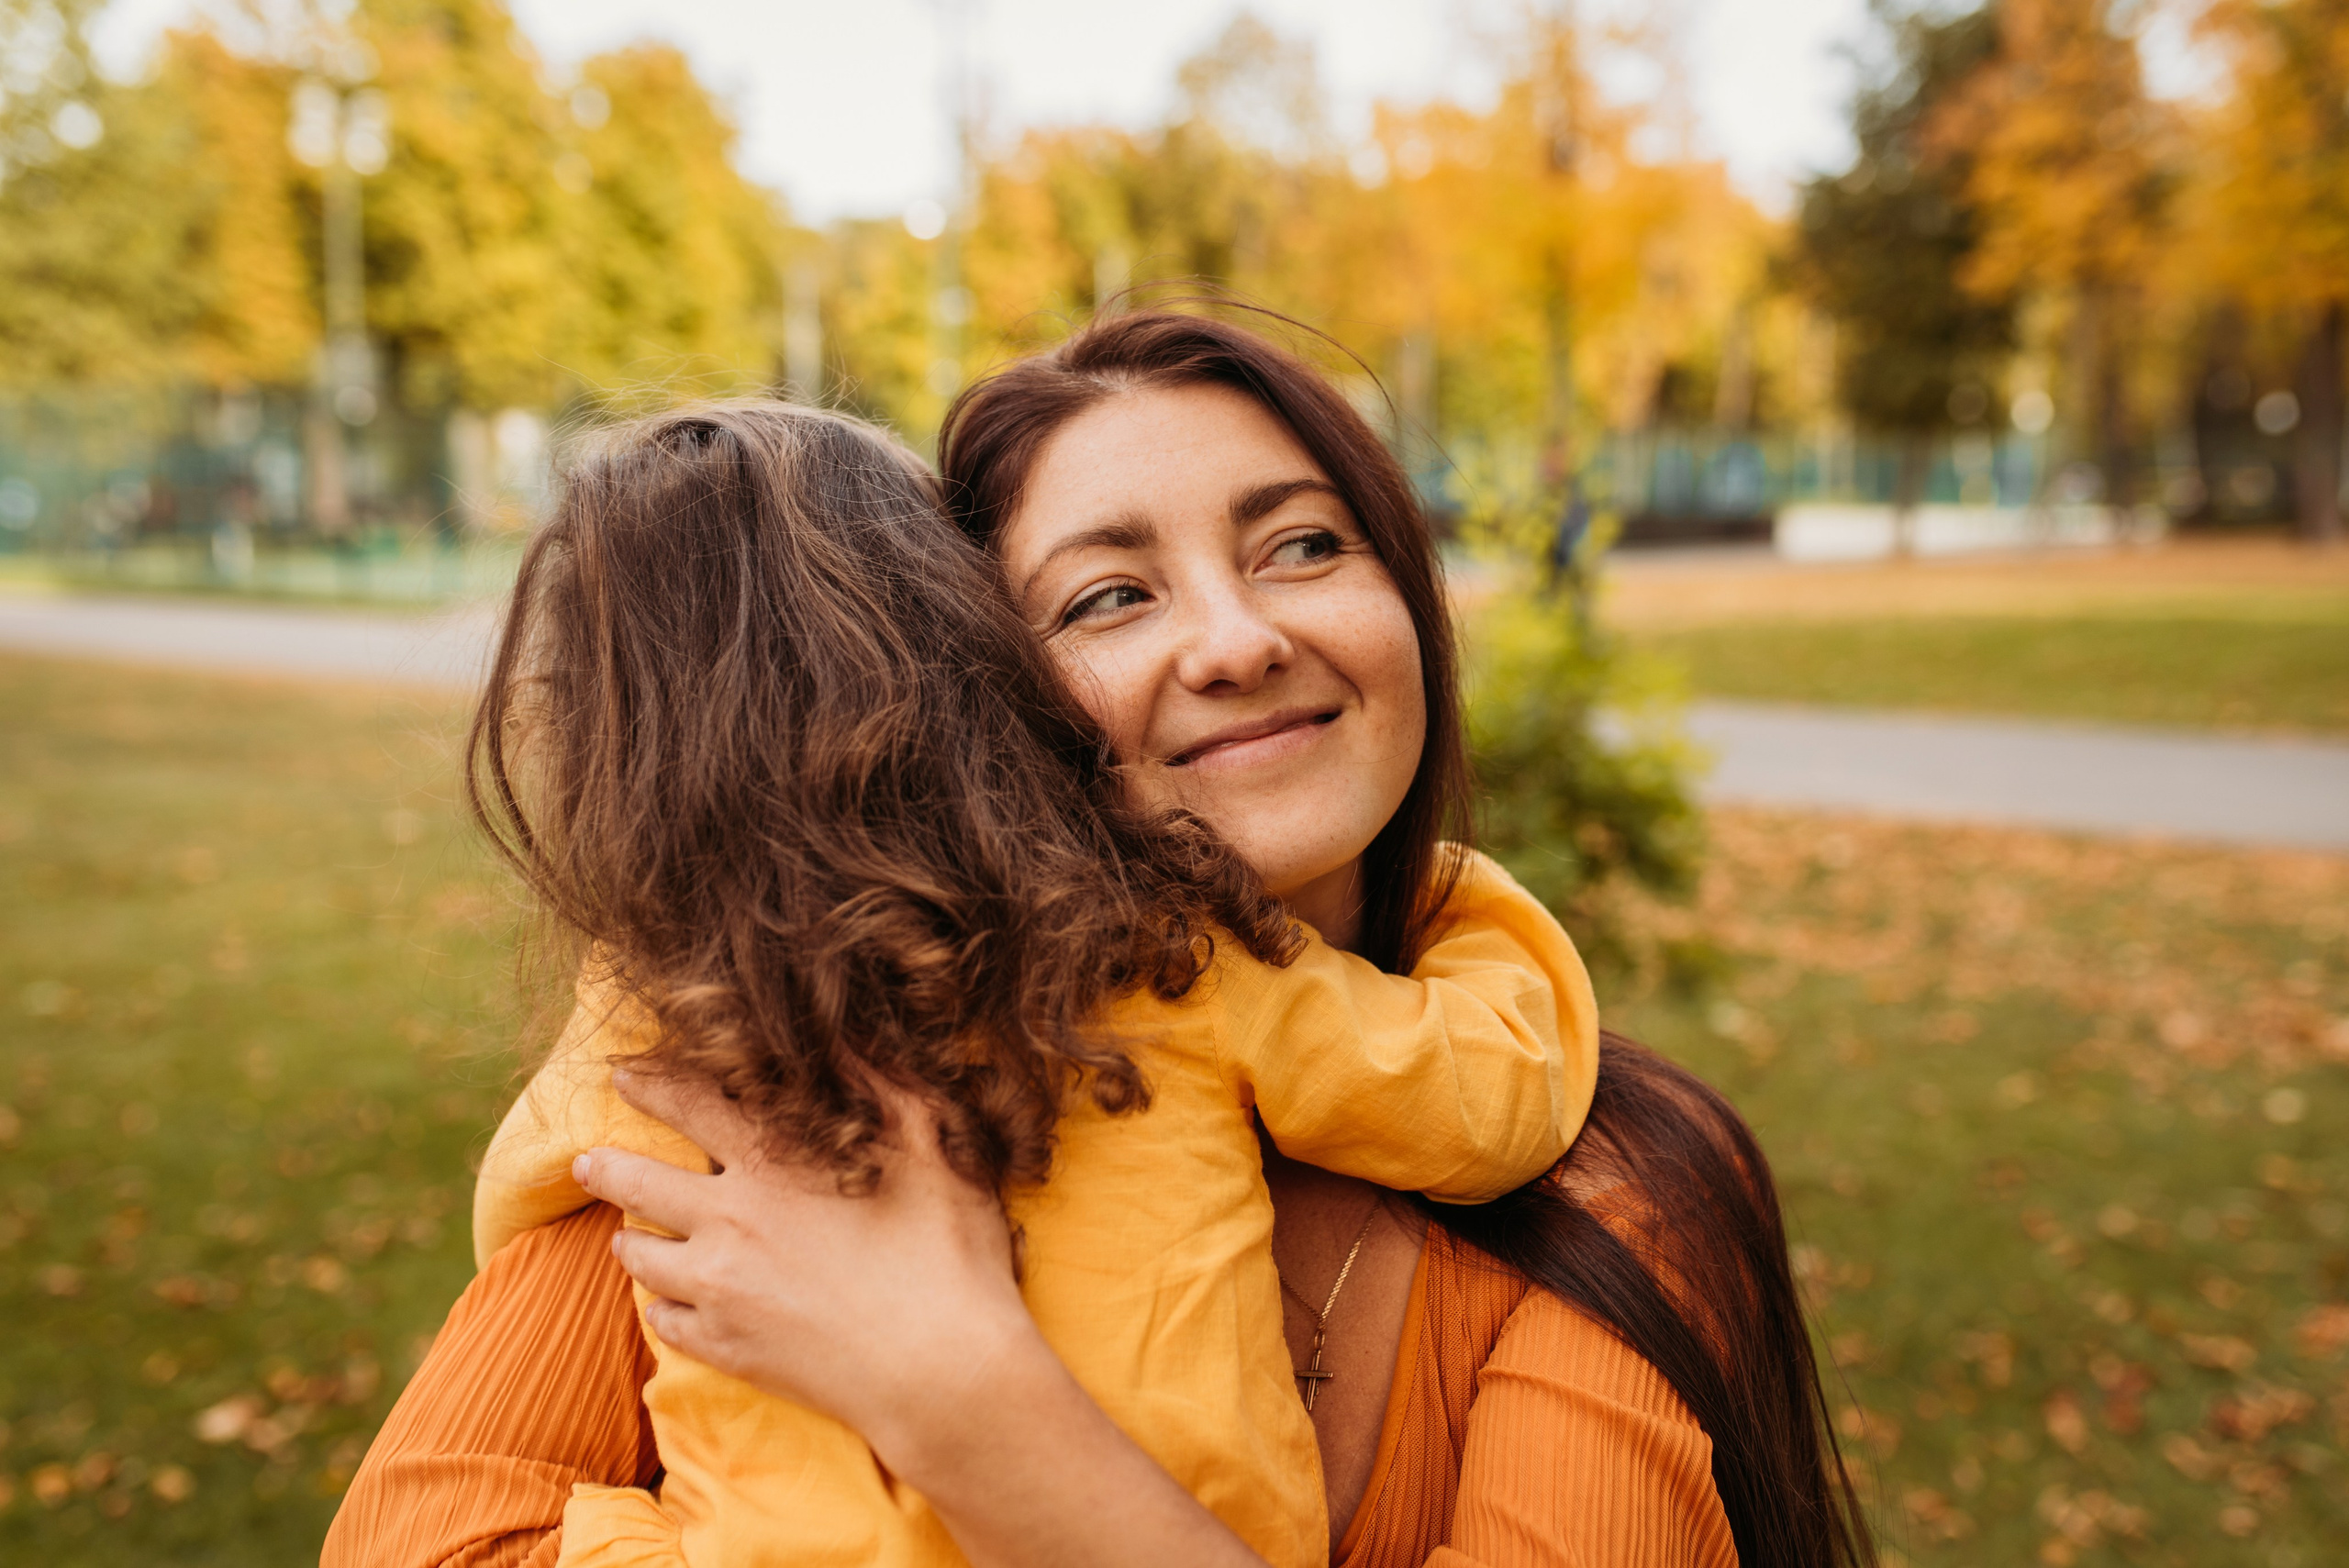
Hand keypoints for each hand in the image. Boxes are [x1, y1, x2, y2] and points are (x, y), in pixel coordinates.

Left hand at [576, 1070, 1269, 1567]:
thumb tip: (849, 1033)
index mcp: (774, 1164)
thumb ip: (885, 1084)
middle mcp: (730, 1222)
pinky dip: (665, 1305)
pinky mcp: (726, 1348)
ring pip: (640, 1257)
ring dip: (633, 1238)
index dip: (652, 1082)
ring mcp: (720, 1291)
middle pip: (636, 1182)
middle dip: (604, 1165)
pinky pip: (665, 1321)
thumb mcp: (933, 1148)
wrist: (939, 1376)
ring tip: (631, 1236)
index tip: (624, 1071)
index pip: (691, 1104)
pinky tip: (675, 1302)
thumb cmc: (948, 1256)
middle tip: (585, 1159)